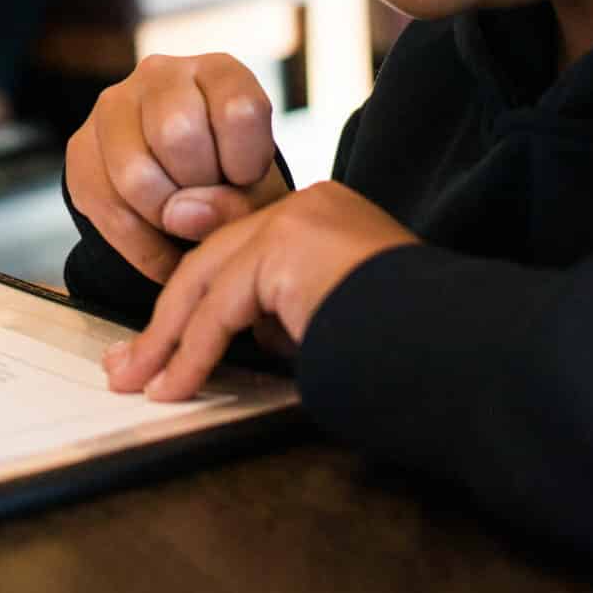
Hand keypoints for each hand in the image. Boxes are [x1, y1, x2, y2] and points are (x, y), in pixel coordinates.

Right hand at [65, 52, 287, 282]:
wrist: (183, 190)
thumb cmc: (231, 178)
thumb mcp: (258, 189)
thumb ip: (241, 203)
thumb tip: (183, 216)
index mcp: (217, 71)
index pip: (238, 111)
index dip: (247, 163)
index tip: (245, 179)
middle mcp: (161, 75)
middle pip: (178, 135)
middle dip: (199, 188)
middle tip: (209, 201)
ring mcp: (113, 106)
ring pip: (135, 176)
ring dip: (166, 220)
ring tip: (184, 224)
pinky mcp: (80, 146)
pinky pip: (108, 211)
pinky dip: (144, 249)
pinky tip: (165, 252)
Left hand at [104, 183, 416, 400]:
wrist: (461, 349)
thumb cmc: (412, 347)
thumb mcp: (332, 320)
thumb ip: (285, 311)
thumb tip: (238, 334)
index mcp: (325, 217)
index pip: (241, 252)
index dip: (194, 298)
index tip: (161, 342)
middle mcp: (309, 205)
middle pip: (214, 259)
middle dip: (166, 320)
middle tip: (130, 367)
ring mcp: (298, 219)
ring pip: (208, 281)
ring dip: (168, 341)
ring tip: (141, 384)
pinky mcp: (288, 246)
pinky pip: (220, 306)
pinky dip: (191, 351)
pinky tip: (175, 386)